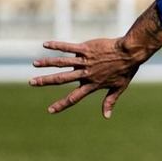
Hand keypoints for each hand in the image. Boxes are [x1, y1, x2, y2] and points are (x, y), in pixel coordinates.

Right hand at [31, 37, 147, 116]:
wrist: (130, 53)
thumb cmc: (125, 70)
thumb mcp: (119, 88)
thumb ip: (109, 101)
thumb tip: (106, 116)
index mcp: (92, 84)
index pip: (74, 98)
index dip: (62, 105)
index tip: (50, 111)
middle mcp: (85, 74)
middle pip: (61, 79)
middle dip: (45, 81)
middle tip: (31, 82)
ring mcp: (84, 61)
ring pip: (62, 63)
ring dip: (47, 63)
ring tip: (34, 64)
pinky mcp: (85, 49)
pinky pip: (68, 47)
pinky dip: (57, 45)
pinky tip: (45, 44)